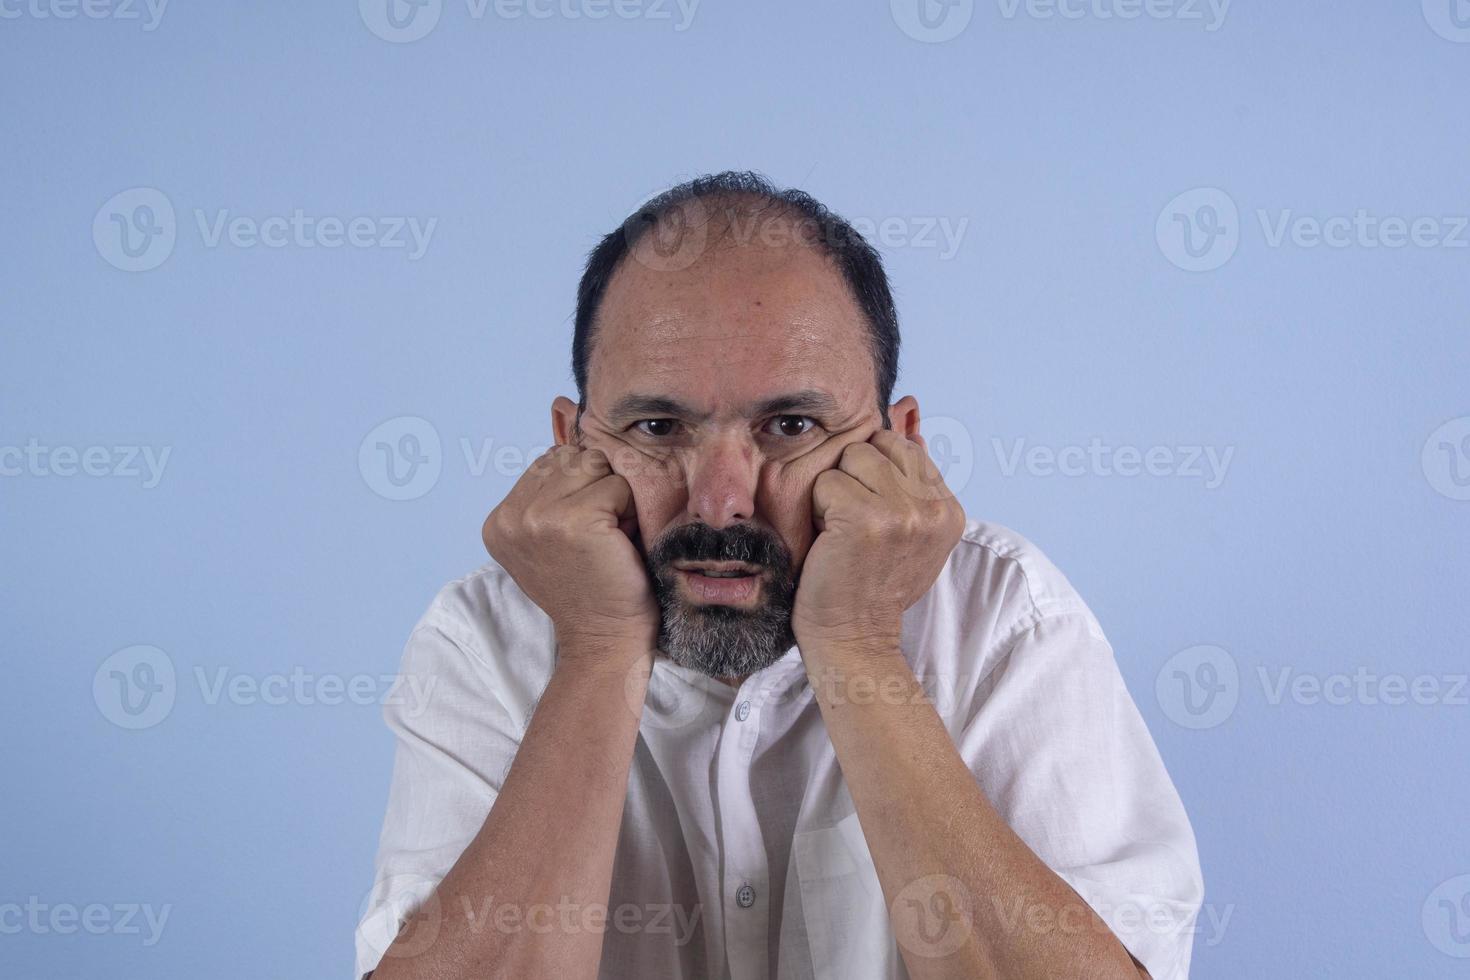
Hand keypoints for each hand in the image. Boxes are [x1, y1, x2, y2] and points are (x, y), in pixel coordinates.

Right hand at [482, 445, 658, 652]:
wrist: (604, 637)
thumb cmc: (591, 586)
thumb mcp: (552, 536)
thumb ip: (549, 489)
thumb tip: (564, 416)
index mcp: (498, 520)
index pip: (548, 462)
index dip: (578, 490)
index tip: (578, 536)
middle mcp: (510, 516)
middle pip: (571, 457)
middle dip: (596, 488)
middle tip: (598, 537)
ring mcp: (538, 517)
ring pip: (595, 465)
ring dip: (613, 498)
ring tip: (607, 537)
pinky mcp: (574, 520)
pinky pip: (617, 485)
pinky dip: (628, 512)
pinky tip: (617, 544)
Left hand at [792, 428, 965, 646]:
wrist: (854, 637)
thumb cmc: (870, 583)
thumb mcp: (907, 527)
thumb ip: (912, 471)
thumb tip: (909, 407)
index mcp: (950, 510)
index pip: (905, 447)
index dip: (874, 474)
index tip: (872, 518)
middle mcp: (935, 509)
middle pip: (876, 445)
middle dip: (854, 477)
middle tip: (854, 525)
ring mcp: (905, 513)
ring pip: (851, 457)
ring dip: (834, 490)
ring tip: (842, 530)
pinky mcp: (868, 519)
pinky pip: (828, 481)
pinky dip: (819, 509)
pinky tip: (830, 540)